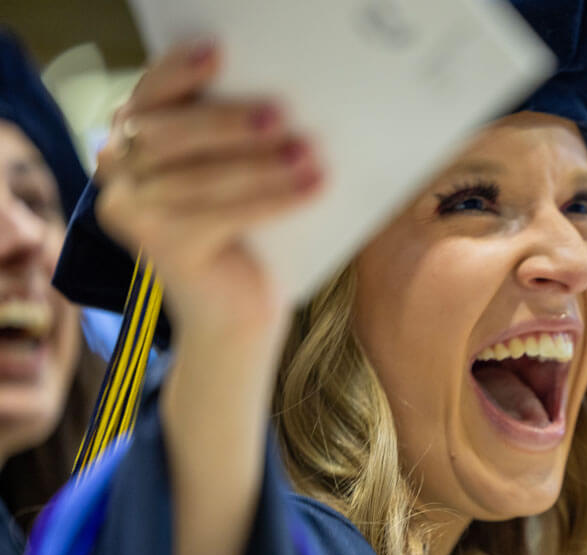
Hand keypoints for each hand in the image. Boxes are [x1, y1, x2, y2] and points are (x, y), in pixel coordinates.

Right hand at [94, 40, 323, 342]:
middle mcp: (117, 174)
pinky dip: (272, 200)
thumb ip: (231, 133)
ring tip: (309, 154)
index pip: (151, 94)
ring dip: (261, 164)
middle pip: (170, 135)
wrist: (236, 311)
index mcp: (130, 138)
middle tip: (281, 113)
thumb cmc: (244, 230)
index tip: (219, 54)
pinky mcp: (162, 248)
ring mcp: (133, 213)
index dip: (180, 71)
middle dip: (228, 121)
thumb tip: (275, 93)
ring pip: (201, 177)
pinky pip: (222, 215)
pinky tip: (312, 189)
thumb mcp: (233, 170)